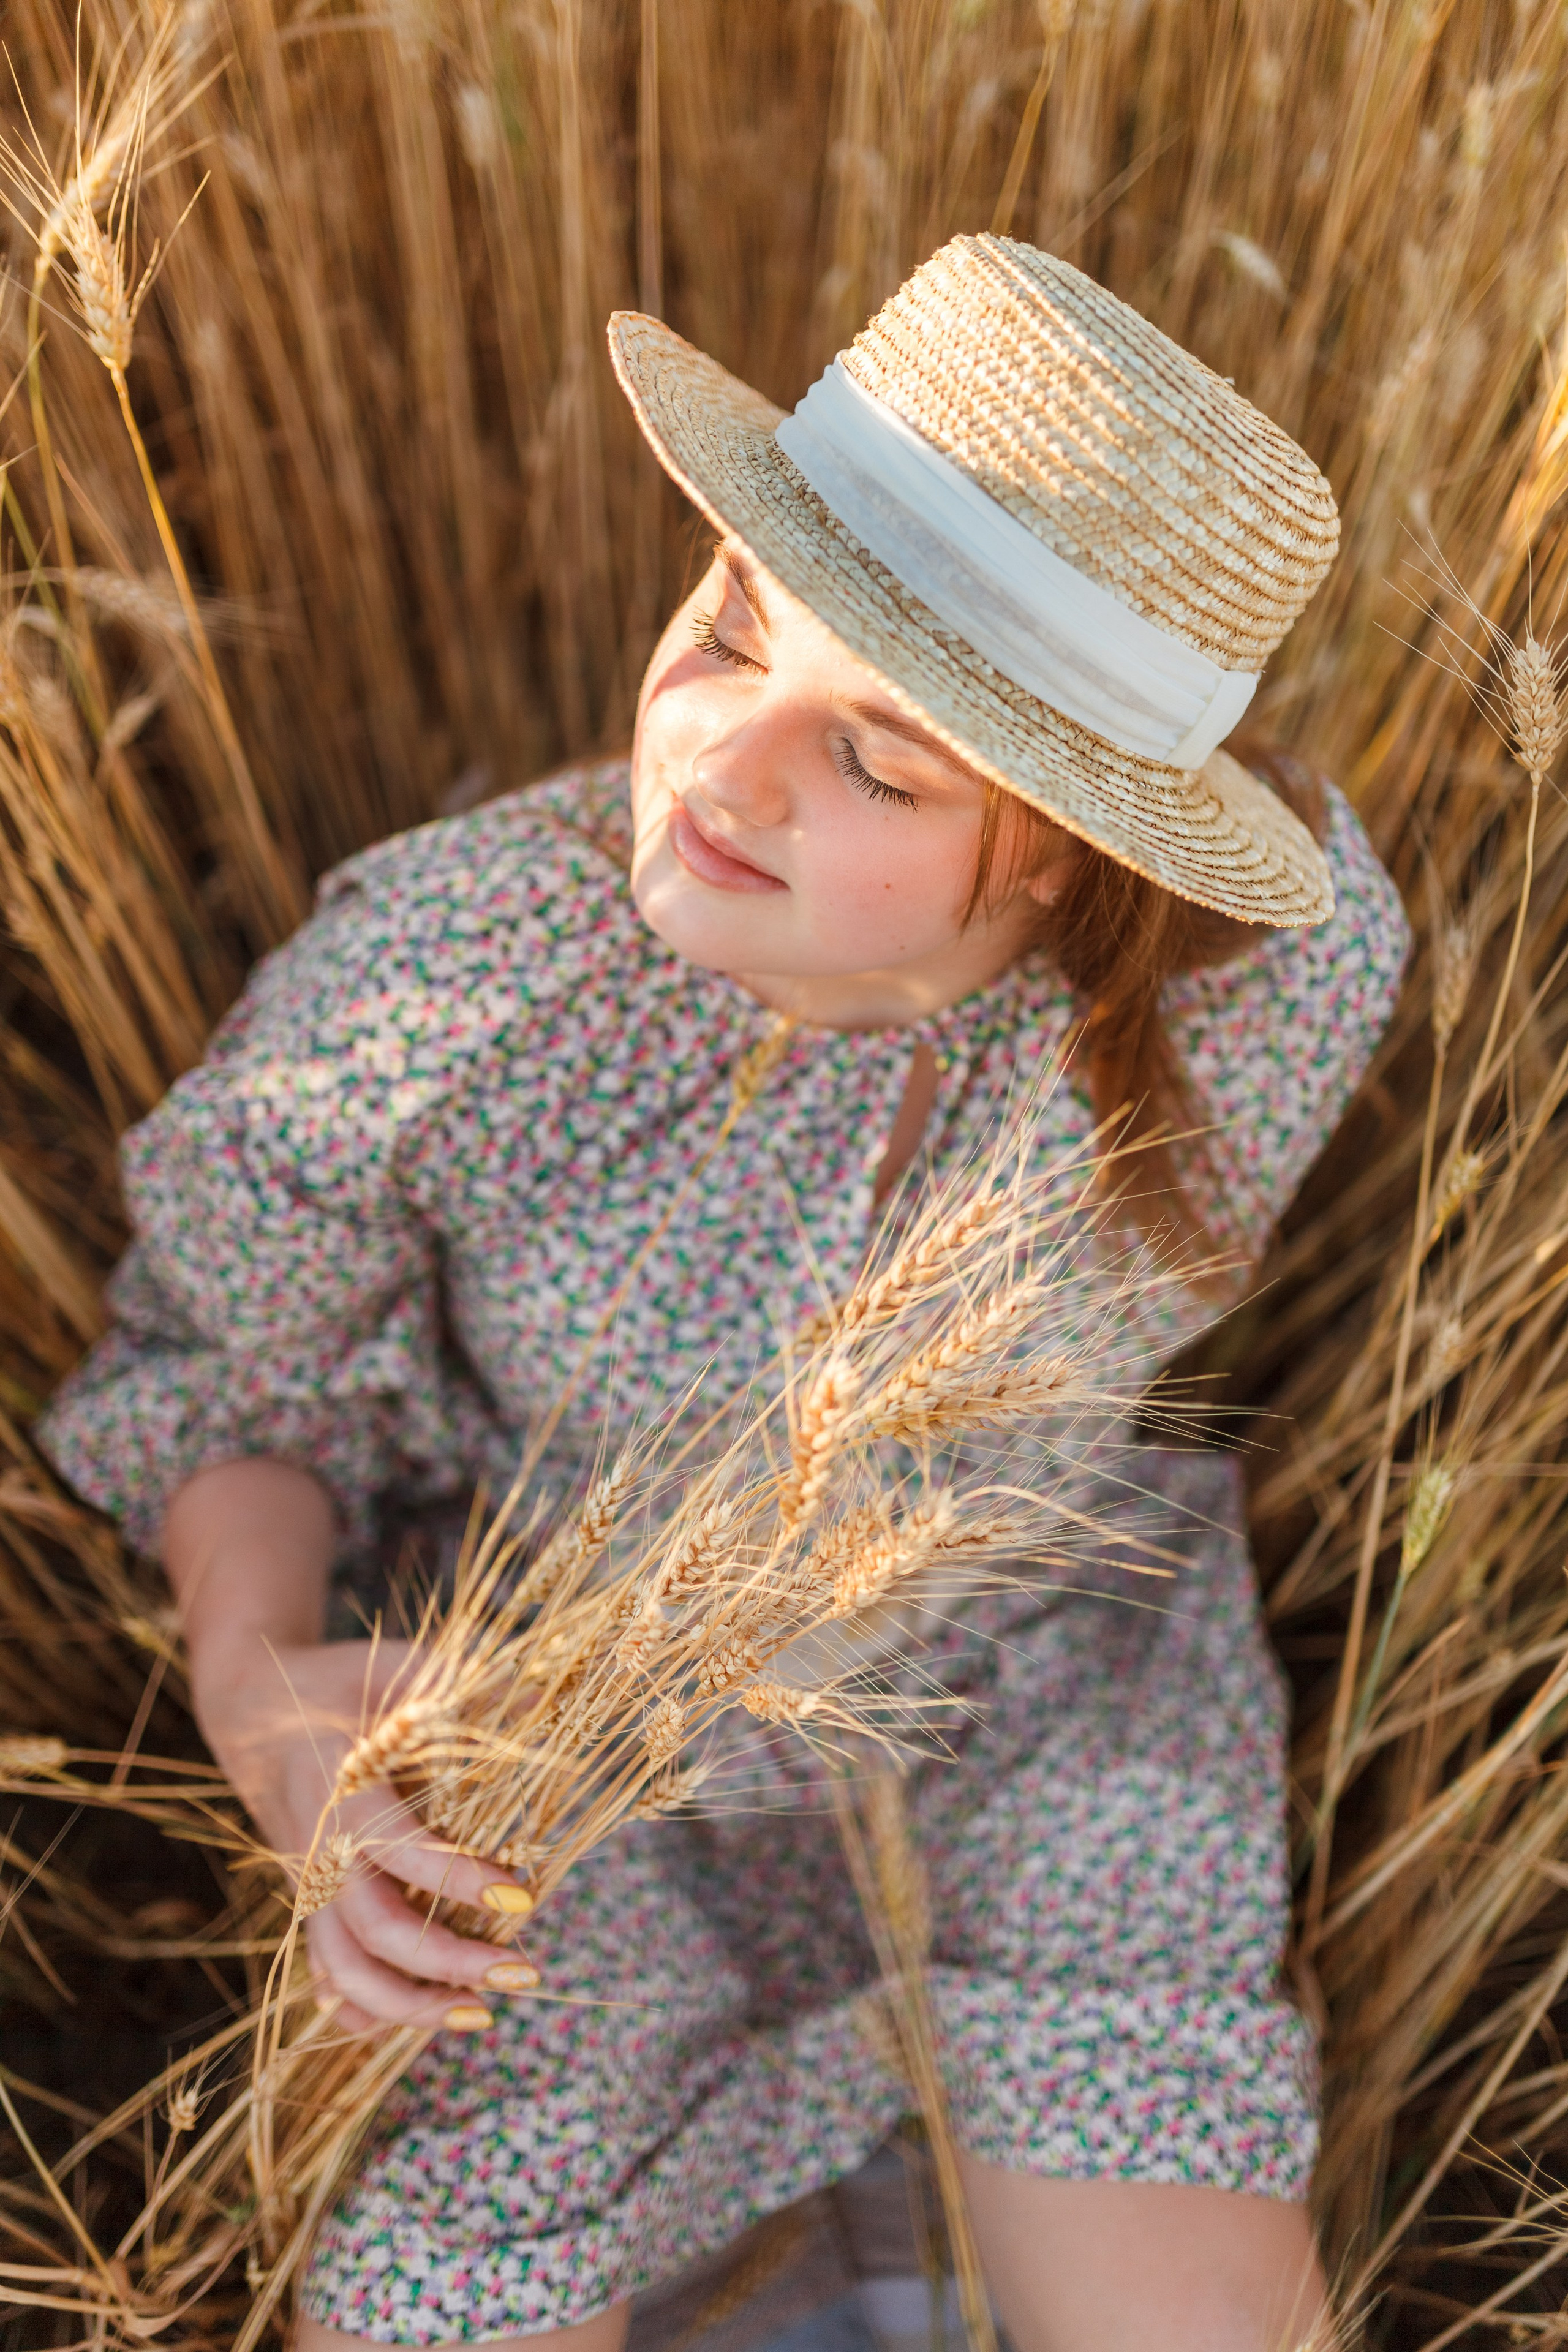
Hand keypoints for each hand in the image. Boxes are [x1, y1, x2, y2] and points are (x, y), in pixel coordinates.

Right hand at [192, 1636, 536, 2033]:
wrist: (256, 1709)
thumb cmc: (343, 1682)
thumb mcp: (397, 1667)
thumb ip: (461, 1683)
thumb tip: (544, 1696)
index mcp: (338, 1784)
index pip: (397, 1847)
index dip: (457, 1879)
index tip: (524, 1894)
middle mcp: (317, 1845)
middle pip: (372, 1929)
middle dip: (447, 1963)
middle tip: (524, 1972)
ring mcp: (308, 1884)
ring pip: (343, 1972)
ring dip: (410, 2006)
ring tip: (482, 2014)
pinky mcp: (310, 1904)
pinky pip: (327, 1974)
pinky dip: (364, 2011)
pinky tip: (422, 2017)